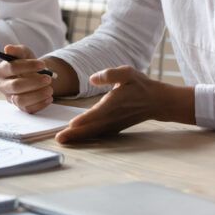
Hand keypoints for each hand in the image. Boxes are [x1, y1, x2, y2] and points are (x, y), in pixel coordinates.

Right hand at [0, 44, 56, 113]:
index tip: (42, 64)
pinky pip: (29, 109)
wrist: (36, 75)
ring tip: (50, 89)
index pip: (11, 68)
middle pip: (15, 86)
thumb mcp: (25, 53)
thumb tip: (7, 48)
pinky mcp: (21, 108)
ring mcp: (11, 98)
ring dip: (37, 95)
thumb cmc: (28, 63)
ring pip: (20, 100)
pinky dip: (41, 104)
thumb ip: (17, 50)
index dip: (27, 66)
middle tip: (48, 78)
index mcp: (2, 71)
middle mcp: (3, 86)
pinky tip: (49, 97)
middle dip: (33, 82)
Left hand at [55, 66, 185, 143]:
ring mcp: (113, 125)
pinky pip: (97, 134)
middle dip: (75, 134)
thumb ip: (110, 75)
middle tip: (59, 139)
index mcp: (115, 102)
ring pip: (93, 133)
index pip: (98, 112)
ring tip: (62, 140)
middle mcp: (112, 116)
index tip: (72, 124)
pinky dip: (86, 138)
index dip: (86, 118)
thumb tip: (92, 78)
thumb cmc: (140, 85)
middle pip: (92, 127)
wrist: (156, 102)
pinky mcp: (113, 128)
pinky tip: (74, 139)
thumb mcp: (128, 73)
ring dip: (78, 138)